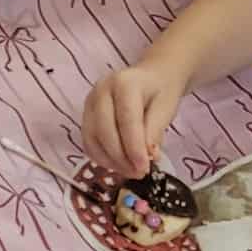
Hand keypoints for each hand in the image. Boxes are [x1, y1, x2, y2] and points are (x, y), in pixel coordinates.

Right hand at [81, 57, 186, 176]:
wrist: (150, 77)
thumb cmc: (160, 91)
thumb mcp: (165, 107)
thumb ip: (155, 130)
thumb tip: (148, 156)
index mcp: (124, 83)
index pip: (126, 119)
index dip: (134, 147)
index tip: (144, 168)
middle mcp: (101, 91)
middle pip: (104, 130)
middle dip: (121, 157)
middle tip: (139, 173)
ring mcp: (89, 103)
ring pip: (93, 139)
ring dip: (111, 161)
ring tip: (132, 171)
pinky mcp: (86, 116)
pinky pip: (88, 143)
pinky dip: (102, 159)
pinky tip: (119, 165)